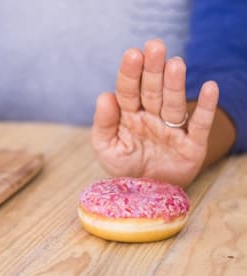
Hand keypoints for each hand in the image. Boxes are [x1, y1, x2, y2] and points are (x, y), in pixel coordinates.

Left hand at [92, 39, 218, 186]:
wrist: (146, 193)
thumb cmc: (125, 166)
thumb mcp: (107, 148)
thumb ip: (104, 124)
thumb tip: (105, 96)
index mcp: (128, 115)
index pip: (128, 91)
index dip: (130, 73)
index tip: (132, 54)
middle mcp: (151, 116)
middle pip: (151, 90)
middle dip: (153, 69)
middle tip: (155, 46)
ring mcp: (171, 128)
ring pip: (173, 103)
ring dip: (174, 84)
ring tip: (175, 64)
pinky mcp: (191, 144)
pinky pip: (199, 124)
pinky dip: (204, 107)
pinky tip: (209, 88)